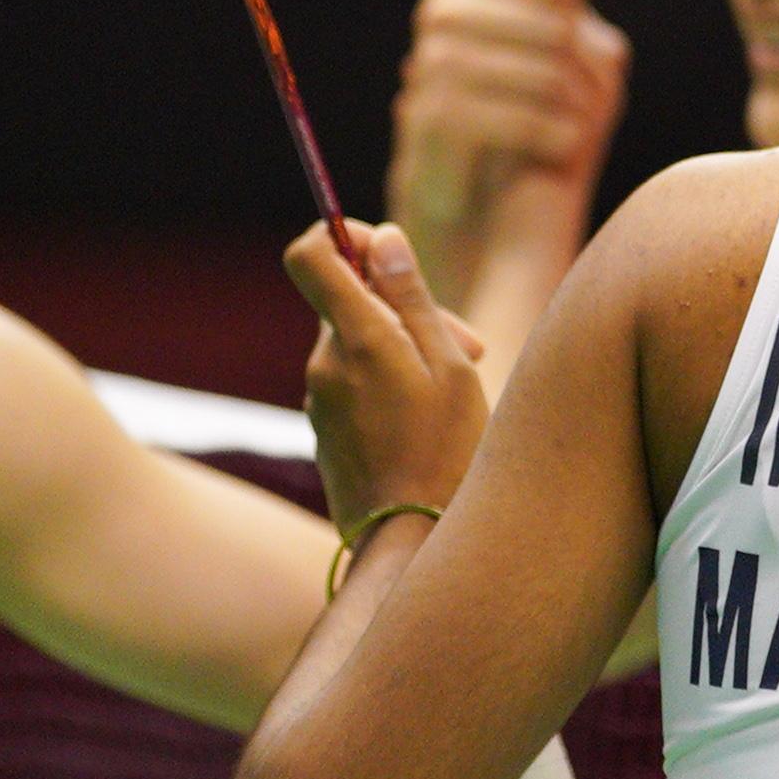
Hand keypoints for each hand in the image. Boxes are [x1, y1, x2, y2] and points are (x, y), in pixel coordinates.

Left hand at [282, 220, 489, 537]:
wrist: (411, 544)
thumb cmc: (447, 453)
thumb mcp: (449, 366)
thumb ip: (412, 297)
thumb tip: (382, 238)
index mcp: (355, 340)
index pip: (310, 255)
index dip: (341, 235)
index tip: (383, 247)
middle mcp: (324, 365)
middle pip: (349, 302)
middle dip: (403, 306)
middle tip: (468, 342)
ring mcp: (319, 401)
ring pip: (356, 344)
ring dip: (403, 348)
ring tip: (457, 387)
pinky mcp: (325, 431)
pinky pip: (354, 383)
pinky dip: (388, 383)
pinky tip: (429, 420)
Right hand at [385, 0, 629, 315]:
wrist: (501, 231)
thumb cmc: (538, 135)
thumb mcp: (565, 65)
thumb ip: (564, 9)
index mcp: (447, 21)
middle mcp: (419, 56)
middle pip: (453, 11)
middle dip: (528, 23)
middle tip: (582, 54)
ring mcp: (413, 101)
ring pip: (454, 62)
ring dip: (529, 78)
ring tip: (583, 111)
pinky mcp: (421, 157)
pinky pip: (459, 121)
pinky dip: (524, 127)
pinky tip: (569, 146)